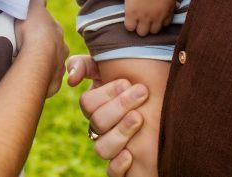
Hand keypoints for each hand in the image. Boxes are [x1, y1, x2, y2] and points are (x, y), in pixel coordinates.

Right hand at [14, 0, 67, 96]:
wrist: (37, 59)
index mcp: (57, 32)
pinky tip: (27, 79)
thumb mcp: (33, 7)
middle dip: (41, 50)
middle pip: (52, 49)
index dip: (39, 31)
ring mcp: (59, 68)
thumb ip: (37, 0)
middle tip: (24, 51)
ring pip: (50, 66)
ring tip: (25, 66)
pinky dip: (38, 81)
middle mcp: (62, 50)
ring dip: (40, 66)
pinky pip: (45, 82)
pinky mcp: (54, 84)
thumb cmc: (33, 31)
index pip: (49, 30)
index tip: (29, 32)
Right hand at [66, 55, 148, 175]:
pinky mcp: (122, 167)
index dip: (106, 93)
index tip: (127, 82)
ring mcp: (111, 149)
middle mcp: (100, 129)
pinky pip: (112, 173)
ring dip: (121, 132)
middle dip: (120, 106)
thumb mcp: (111, 68)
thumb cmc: (135, 83)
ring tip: (140, 118)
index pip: (88, 103)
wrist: (160, 103)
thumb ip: (86, 66)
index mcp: (96, 107)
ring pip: (102, 149)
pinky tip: (131, 153)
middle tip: (142, 93)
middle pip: (97, 123)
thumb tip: (71, 80)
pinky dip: (119, 164)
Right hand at [124, 0, 176, 35]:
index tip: (156, 16)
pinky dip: (129, 24)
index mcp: (167, 12)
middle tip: (145, 18)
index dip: (160, 21)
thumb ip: (173, 2)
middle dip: (150, 25)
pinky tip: (129, 17)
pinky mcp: (131, 14)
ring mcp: (144, 17)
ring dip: (139, 27)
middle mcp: (157, 18)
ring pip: (142, 33)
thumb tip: (177, 6)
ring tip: (136, 19)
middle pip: (154, 31)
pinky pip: (129, 27)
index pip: (166, 24)